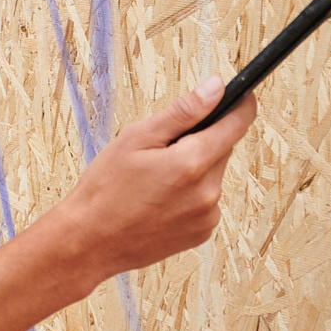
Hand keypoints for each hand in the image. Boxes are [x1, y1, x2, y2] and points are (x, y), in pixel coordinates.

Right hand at [52, 77, 257, 279]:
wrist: (89, 242)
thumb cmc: (106, 188)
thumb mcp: (137, 138)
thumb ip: (184, 111)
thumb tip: (216, 88)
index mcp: (192, 163)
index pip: (237, 124)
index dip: (240, 104)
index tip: (240, 95)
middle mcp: (208, 192)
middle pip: (221, 149)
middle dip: (200, 141)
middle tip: (162, 149)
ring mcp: (206, 216)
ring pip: (212, 176)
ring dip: (194, 169)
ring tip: (155, 179)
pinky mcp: (202, 233)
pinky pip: (206, 201)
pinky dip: (191, 194)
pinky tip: (160, 199)